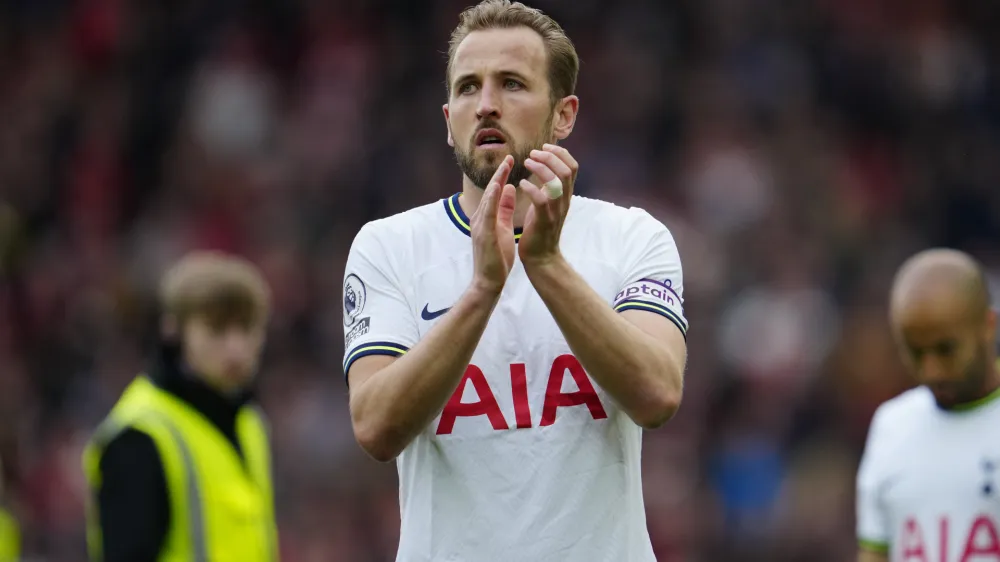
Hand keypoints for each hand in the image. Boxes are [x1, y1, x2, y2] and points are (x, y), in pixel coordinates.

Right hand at [470, 155, 516, 294]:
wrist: (488, 280)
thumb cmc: (496, 257)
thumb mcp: (503, 227)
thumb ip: (504, 208)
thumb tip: (510, 188)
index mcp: (486, 216)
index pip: (495, 192)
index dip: (503, 176)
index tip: (512, 161)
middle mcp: (480, 218)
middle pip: (490, 192)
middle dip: (500, 174)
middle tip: (510, 157)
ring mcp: (479, 225)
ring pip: (487, 199)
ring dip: (496, 181)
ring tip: (504, 166)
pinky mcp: (483, 234)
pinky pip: (487, 213)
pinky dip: (491, 198)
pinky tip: (497, 187)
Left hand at [517, 143, 577, 266]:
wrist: (541, 257)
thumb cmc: (540, 229)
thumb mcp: (548, 204)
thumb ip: (549, 187)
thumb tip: (545, 167)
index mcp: (566, 195)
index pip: (573, 167)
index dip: (560, 153)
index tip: (544, 147)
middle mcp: (564, 201)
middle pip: (566, 170)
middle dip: (550, 156)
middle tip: (533, 153)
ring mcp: (556, 211)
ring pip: (556, 182)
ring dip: (540, 168)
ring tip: (526, 163)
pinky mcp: (544, 221)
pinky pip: (541, 199)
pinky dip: (531, 188)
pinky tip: (521, 184)